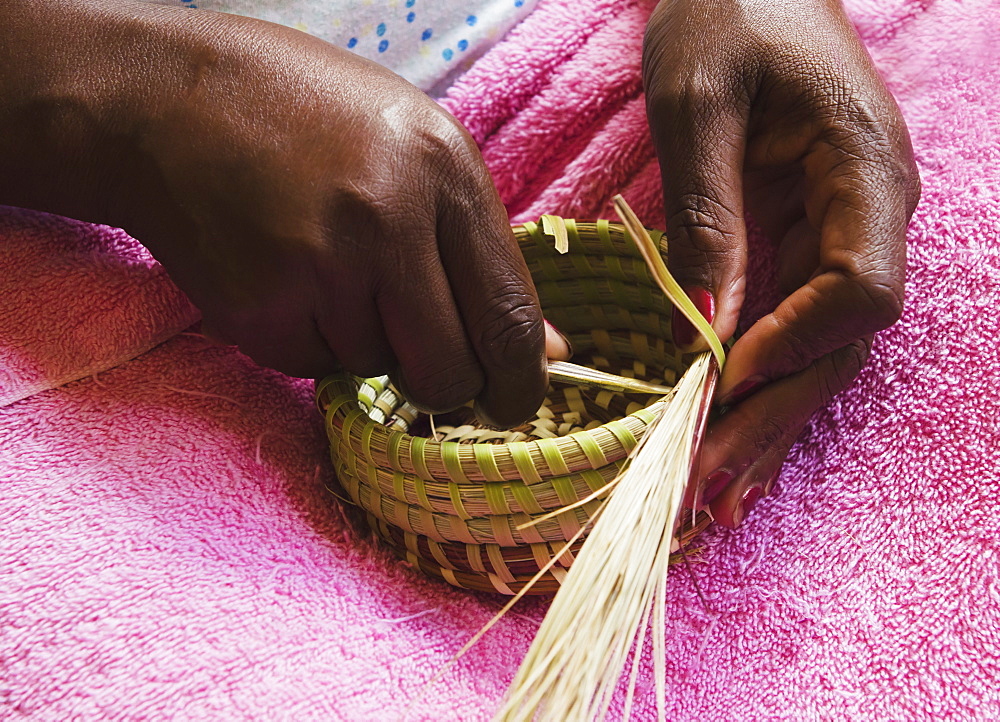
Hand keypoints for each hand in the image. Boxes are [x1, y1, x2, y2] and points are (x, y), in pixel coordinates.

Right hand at [1, 1, 559, 426]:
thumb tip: (545, 351)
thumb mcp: (420, 151)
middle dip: (445, 385)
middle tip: (427, 362)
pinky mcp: (257, 311)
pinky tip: (288, 275)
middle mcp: (386, 223)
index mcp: (443, 174)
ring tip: (329, 265)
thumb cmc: (312, 119)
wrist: (169, 104)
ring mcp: (316, 270)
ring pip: (377, 369)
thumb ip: (484, 254)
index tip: (514, 403)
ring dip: (367, 341)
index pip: (508, 317)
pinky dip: (312, 339)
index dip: (520, 380)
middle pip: (448, 370)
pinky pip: (315, 366)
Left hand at [643, 0, 919, 524]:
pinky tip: (727, 440)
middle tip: (703, 483)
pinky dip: (756, 388)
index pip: (861, 288)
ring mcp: (840, 233)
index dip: (797, 341)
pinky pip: (787, 328)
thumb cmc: (726, 12)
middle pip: (837, 343)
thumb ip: (707, 214)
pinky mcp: (802, 242)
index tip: (724, 373)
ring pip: (816, 351)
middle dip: (772, 415)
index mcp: (866, 170)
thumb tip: (703, 332)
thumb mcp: (696, 103)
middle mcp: (870, 215)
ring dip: (765, 424)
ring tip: (713, 495)